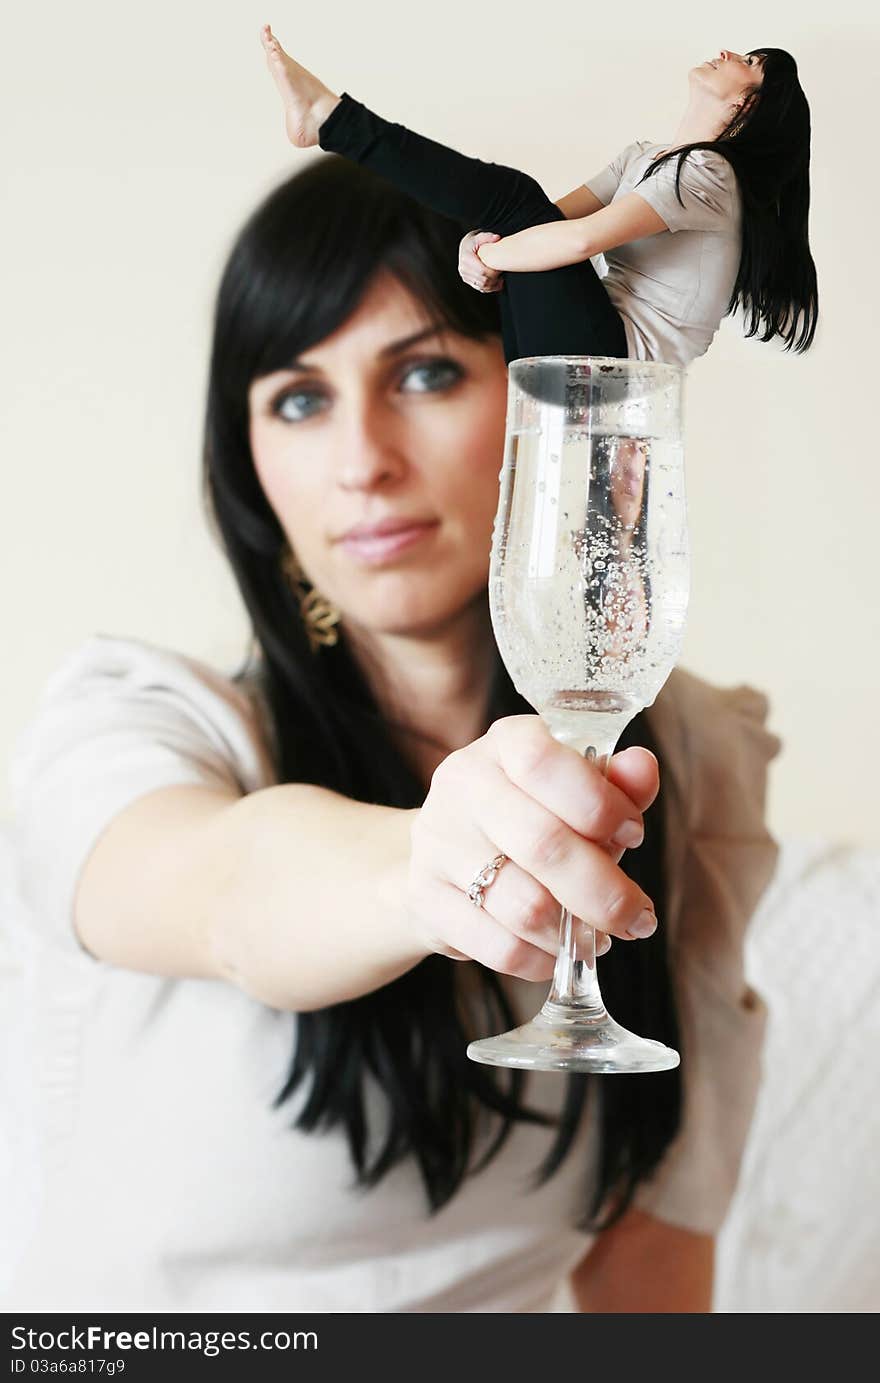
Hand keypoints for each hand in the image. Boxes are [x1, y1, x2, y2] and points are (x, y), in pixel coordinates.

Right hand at [407, 716, 659, 981]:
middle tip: (637, 918)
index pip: (544, 762)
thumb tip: (642, 767)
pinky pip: (499, 946)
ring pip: (525, 905)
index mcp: (504, 743)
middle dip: (605, 892)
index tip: (634, 835)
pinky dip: (541, 960)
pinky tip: (556, 952)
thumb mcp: (574, 793)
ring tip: (597, 938)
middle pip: (543, 844)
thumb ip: (615, 784)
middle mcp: (462, 783)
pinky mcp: (425, 897)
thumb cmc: (529, 817)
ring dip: (574, 933)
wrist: (445, 855)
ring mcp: (437, 841)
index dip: (599, 803)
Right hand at [458, 230, 504, 293]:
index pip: (482, 271)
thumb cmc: (474, 241)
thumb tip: (497, 238)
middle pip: (482, 280)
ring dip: (493, 285)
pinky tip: (496, 283)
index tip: (501, 268)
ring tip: (501, 280)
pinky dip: (489, 288)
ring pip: (481, 286)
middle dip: (494, 279)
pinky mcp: (467, 280)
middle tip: (502, 274)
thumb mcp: (480, 236)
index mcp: (466, 258)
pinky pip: (480, 288)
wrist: (465, 246)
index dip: (493, 272)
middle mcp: (463, 269)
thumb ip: (489, 237)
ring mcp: (464, 276)